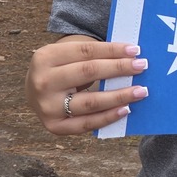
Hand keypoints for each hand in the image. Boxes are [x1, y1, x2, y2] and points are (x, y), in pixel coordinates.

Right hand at [26, 36, 148, 134]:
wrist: (34, 92)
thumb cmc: (61, 68)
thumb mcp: (67, 55)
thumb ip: (93, 55)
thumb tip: (131, 56)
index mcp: (46, 57)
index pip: (86, 51)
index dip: (112, 50)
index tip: (135, 50)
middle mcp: (43, 82)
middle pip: (88, 72)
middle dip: (119, 68)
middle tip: (142, 66)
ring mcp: (47, 106)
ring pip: (90, 102)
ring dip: (119, 96)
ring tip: (140, 91)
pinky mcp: (54, 126)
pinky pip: (86, 124)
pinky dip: (108, 117)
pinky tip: (125, 109)